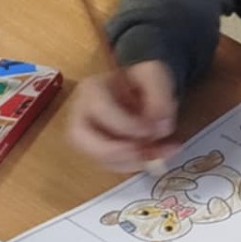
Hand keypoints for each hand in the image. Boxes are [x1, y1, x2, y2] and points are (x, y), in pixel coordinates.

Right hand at [64, 61, 179, 174]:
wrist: (139, 89)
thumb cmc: (141, 79)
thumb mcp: (154, 76)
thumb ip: (160, 98)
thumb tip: (161, 129)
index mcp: (92, 89)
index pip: (99, 108)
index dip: (125, 124)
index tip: (151, 131)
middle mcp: (81, 113)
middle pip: (79, 138)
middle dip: (111, 151)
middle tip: (140, 154)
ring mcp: (87, 134)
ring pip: (95, 157)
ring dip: (128, 162)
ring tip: (155, 154)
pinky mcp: (98, 151)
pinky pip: (110, 164)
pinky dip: (133, 165)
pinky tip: (153, 156)